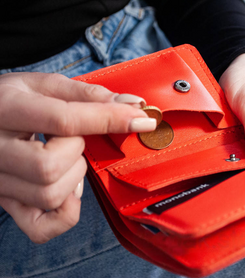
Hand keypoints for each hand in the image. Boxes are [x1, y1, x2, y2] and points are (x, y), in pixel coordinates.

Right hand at [0, 72, 155, 242]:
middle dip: (77, 151)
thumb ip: (88, 95)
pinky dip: (66, 212)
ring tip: (65, 158)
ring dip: (74, 177)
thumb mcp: (43, 86)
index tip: (141, 120)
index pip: (64, 121)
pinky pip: (41, 227)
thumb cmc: (12, 100)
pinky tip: (67, 189)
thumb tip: (135, 104)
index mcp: (4, 109)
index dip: (110, 120)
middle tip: (72, 138)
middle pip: (49, 167)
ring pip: (49, 195)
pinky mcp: (4, 202)